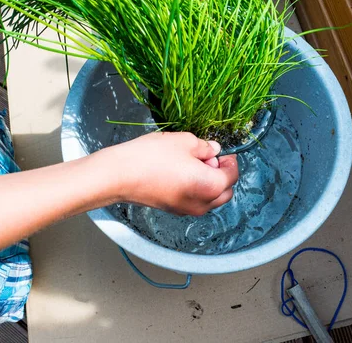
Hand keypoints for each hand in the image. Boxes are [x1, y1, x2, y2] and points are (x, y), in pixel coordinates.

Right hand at [91, 132, 238, 215]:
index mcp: (210, 186)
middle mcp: (202, 203)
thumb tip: (214, 150)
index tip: (222, 150)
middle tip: (208, 157)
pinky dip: (196, 189)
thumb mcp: (184, 141)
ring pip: (210, 199)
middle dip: (222, 174)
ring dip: (209, 183)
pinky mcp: (173, 210)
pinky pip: (195, 201)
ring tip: (192, 163)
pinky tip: (181, 173)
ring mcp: (187, 210)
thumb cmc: (152, 157)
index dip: (230, 160)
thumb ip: (205, 147)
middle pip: (225, 191)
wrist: (120, 175)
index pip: (232, 175)